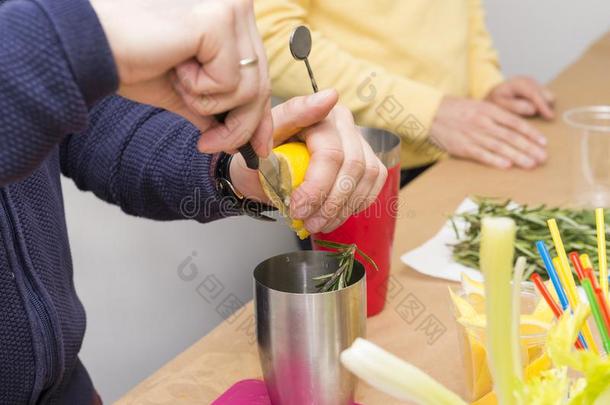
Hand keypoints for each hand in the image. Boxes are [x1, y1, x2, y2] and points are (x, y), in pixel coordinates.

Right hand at [90, 0, 271, 155]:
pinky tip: (175, 67)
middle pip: (261, 84)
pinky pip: (230, 81)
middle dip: (237, 126)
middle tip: (209, 144)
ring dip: (209, 104)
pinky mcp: (219, 19)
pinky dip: (200, 90)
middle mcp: (238, 5)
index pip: (260, 73)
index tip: (258, 148)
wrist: (93, 48)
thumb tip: (241, 136)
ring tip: (178, 83)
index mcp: (231, 17)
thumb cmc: (133, 61)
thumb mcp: (187, 91)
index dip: (261, 116)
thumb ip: (217, 108)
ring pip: (251, 87)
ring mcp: (231, 8)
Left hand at [230, 89, 387, 233]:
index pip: (330, 154)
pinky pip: (375, 183)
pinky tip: (333, 215)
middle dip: (329, 203)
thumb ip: (293, 116)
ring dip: (342, 208)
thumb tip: (330, 97)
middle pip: (353, 166)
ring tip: (317, 224)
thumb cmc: (262, 152)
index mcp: (319, 114)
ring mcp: (358, 140)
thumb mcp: (264, 135)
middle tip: (306, 221)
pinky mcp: (367, 158)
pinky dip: (355, 205)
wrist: (264, 167)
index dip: (316, 187)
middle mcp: (344, 123)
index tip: (297, 209)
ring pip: (367, 176)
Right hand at [430, 96, 546, 168]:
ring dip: (517, 157)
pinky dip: (494, 160)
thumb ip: (497, 116)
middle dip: (529, 148)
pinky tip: (507, 166)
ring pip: (499, 147)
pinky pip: (481, 154)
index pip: (515, 123)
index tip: (543, 143)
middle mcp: (484, 123)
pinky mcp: (462, 147)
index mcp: (489, 111)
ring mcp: (473, 135)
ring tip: (531, 164)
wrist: (432, 113)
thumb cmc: (458, 110)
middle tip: (543, 158)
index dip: (531, 133)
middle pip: (511, 137)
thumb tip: (517, 129)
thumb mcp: (479, 106)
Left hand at [486, 76, 554, 119]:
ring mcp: (534, 82)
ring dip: (543, 106)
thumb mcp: (499, 104)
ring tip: (531, 113)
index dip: (543, 105)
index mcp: (518, 83)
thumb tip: (532, 109)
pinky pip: (545, 97)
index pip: (534, 93)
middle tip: (538, 117)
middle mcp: (528, 80)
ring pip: (548, 96)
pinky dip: (541, 104)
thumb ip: (514, 107)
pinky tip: (531, 109)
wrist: (493, 93)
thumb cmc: (495, 100)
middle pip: (546, 94)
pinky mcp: (537, 87)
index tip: (550, 116)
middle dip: (544, 106)